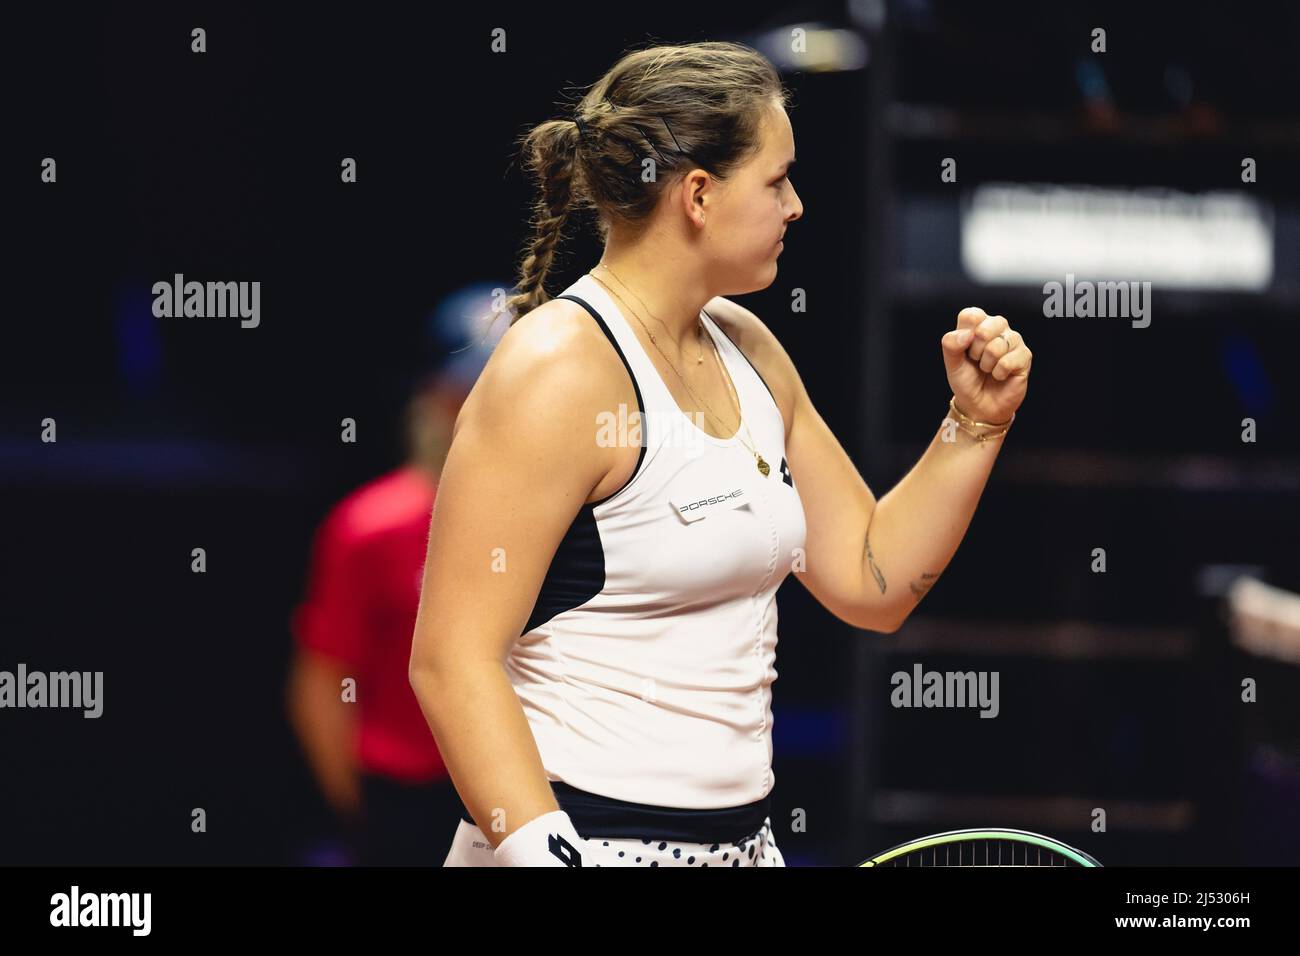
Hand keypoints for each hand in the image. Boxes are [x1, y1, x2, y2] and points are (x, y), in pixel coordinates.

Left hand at [940, 307, 1031, 424]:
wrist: (979, 404)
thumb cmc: (967, 381)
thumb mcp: (952, 363)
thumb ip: (951, 345)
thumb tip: (966, 334)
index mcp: (978, 325)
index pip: (971, 315)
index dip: (964, 335)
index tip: (965, 349)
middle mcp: (997, 328)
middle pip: (986, 328)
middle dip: (976, 351)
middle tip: (977, 361)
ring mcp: (1013, 341)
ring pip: (997, 346)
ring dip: (987, 364)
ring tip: (987, 369)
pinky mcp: (1024, 356)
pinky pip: (1008, 361)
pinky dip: (999, 373)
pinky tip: (999, 375)